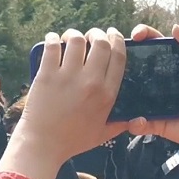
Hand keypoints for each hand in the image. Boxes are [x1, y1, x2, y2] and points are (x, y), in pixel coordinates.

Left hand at [15, 28, 129, 162]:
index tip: (113, 34)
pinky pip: (52, 46)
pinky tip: (52, 39)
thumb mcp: (103, 135)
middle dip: (97, 33)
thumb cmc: (72, 141)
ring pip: (76, 40)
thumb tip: (135, 119)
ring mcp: (68, 76)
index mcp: (107, 94)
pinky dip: (52, 38)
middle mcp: (90, 82)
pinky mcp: (47, 75)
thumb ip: (120, 124)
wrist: (42, 145)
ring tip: (70, 38)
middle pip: (100, 43)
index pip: (119, 57)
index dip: (117, 40)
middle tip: (91, 35)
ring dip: (74, 34)